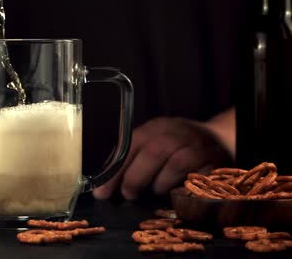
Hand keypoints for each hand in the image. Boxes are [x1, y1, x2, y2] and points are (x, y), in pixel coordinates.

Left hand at [93, 115, 234, 199]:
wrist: (220, 139)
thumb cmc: (178, 146)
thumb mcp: (153, 143)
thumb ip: (131, 159)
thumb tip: (105, 187)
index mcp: (156, 127)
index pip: (131, 145)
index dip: (115, 170)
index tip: (102, 192)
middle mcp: (178, 133)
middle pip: (153, 152)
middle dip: (136, 178)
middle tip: (129, 195)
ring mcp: (199, 146)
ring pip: (177, 164)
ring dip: (161, 184)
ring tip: (156, 190)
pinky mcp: (216, 162)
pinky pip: (198, 178)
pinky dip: (184, 189)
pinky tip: (177, 192)